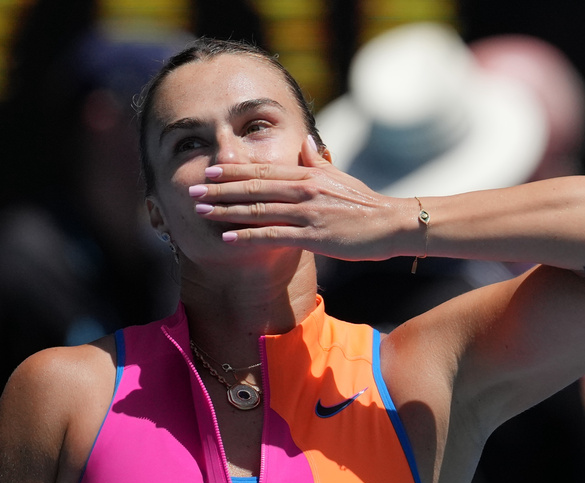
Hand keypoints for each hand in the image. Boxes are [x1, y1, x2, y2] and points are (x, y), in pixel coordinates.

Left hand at [189, 137, 415, 260]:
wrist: (392, 223)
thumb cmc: (366, 203)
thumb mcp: (340, 176)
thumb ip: (317, 160)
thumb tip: (304, 141)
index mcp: (308, 174)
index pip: (263, 169)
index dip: (233, 171)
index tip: (210, 172)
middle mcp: (303, 189)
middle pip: (254, 186)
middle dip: (220, 189)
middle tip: (192, 191)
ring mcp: (307, 212)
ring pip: (258, 208)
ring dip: (226, 211)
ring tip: (201, 212)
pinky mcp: (312, 235)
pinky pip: (273, 235)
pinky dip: (247, 237)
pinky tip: (227, 239)